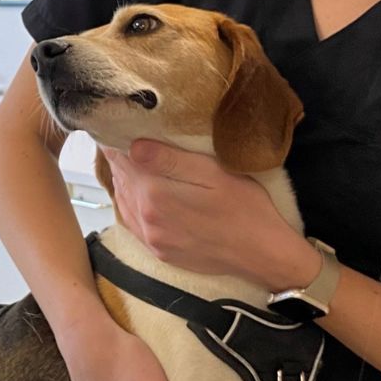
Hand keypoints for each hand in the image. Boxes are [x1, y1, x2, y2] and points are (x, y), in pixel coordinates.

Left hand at [104, 140, 302, 286]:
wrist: (262, 254)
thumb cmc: (245, 206)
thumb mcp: (214, 172)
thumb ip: (170, 160)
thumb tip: (133, 146)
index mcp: (156, 192)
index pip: (122, 158)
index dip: (118, 140)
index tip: (120, 126)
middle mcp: (146, 217)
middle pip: (120, 178)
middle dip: (120, 159)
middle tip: (124, 139)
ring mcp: (151, 237)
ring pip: (123, 200)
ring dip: (124, 180)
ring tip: (131, 162)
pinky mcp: (158, 251)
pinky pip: (132, 222)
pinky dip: (130, 204)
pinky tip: (138, 193)